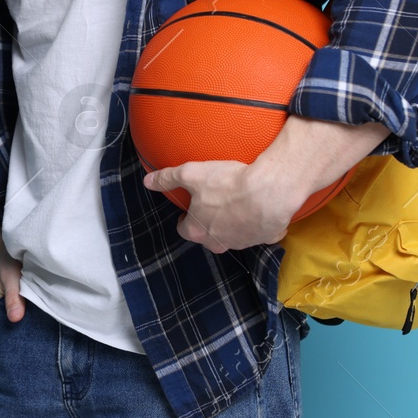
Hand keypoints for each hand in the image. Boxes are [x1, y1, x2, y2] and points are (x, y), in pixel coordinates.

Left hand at [143, 160, 299, 252]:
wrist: (269, 191)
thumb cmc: (227, 183)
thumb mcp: (191, 174)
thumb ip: (167, 178)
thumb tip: (148, 181)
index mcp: (197, 231)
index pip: (184, 229)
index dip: (185, 217)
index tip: (190, 206)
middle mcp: (218, 243)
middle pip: (207, 235)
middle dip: (208, 221)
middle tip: (214, 201)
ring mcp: (243, 243)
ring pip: (232, 235)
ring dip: (232, 222)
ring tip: (236, 201)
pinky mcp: (265, 238)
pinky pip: (258, 232)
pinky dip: (257, 222)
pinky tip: (259, 207)